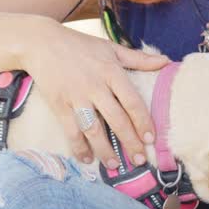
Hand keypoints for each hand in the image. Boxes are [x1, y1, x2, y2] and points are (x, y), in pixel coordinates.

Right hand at [26, 20, 168, 167]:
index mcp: (111, 72)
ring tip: (114, 165)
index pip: (132, 101)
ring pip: (94, 129)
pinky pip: (71, 131)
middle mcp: (95, 86)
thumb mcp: (110, 47)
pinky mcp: (59, 105)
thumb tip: (167, 62)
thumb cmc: (80, 45)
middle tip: (139, 160)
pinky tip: (87, 159)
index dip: (143, 122)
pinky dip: (78, 147)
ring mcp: (76, 97)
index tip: (150, 139)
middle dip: (129, 142)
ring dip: (105, 150)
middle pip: (116, 119)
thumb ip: (138, 58)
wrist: (41, 43)